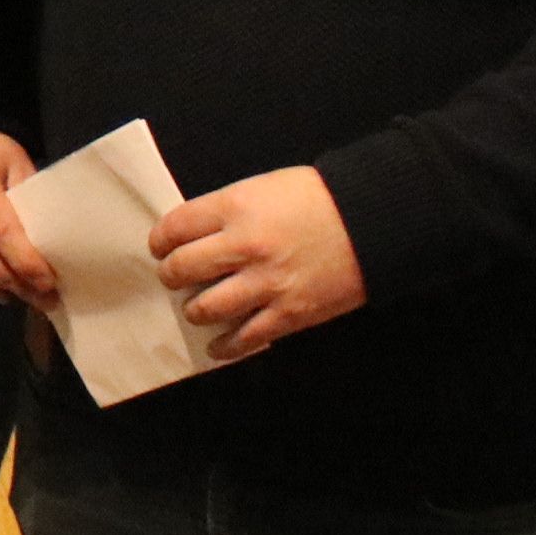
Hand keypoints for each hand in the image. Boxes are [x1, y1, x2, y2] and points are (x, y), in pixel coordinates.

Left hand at [152, 166, 362, 359]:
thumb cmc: (318, 198)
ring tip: (198, 306)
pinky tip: (217, 345)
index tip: (161, 247)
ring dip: (194, 310)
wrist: (375, 221)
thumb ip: (226, 212)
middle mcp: (245, 246)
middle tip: (175, 277)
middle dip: (171, 275)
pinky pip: (244, 339)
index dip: (160, 240)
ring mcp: (267, 283)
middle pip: (181, 268)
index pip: (174, 228)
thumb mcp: (262, 188)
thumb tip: (194, 236)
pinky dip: (224, 346)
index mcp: (235, 208)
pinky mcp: (290, 313)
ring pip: (204, 308)